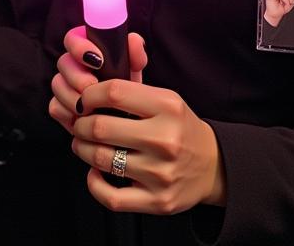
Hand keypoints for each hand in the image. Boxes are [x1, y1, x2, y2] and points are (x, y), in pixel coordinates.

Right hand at [48, 26, 146, 133]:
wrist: (125, 116)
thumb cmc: (127, 87)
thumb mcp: (133, 71)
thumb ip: (134, 54)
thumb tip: (134, 40)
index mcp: (87, 48)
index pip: (73, 38)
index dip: (80, 47)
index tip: (98, 60)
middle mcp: (72, 64)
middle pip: (63, 62)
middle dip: (77, 76)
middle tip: (93, 85)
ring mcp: (63, 85)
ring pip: (57, 84)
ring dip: (73, 96)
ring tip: (91, 107)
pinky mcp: (59, 106)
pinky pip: (55, 107)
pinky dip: (68, 113)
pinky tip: (82, 119)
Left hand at [71, 79, 224, 214]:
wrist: (213, 166)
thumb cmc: (180, 128)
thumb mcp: (166, 99)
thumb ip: (132, 91)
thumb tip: (89, 92)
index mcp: (168, 107)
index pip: (114, 92)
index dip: (90, 95)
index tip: (84, 100)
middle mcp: (165, 139)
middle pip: (101, 127)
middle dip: (81, 125)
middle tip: (80, 124)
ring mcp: (161, 173)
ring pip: (101, 159)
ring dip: (83, 150)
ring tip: (83, 144)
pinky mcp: (158, 201)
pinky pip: (111, 197)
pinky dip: (94, 183)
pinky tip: (95, 172)